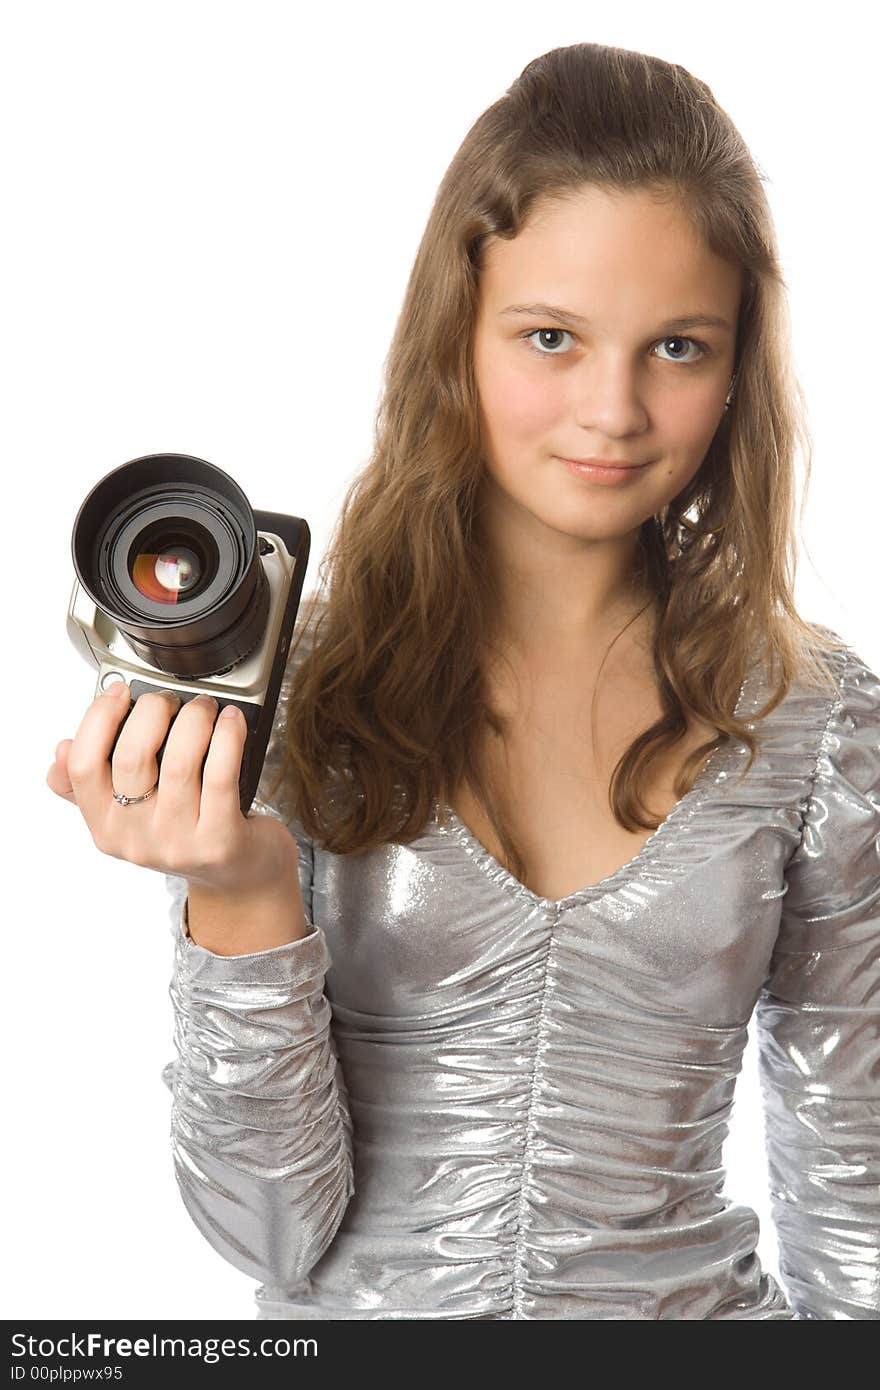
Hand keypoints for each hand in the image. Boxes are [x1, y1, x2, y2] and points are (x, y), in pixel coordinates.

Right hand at [46, 682, 300, 896]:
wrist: (240, 881)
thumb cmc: (189, 834)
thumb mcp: (132, 816)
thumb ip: (91, 787)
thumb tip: (62, 748)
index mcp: (105, 827)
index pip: (82, 767)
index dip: (97, 720)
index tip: (118, 693)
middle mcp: (137, 839)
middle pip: (131, 757)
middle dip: (151, 711)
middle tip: (169, 699)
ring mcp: (178, 843)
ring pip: (179, 762)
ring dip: (194, 719)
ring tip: (205, 707)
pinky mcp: (220, 841)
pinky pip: (220, 775)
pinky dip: (227, 737)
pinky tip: (231, 721)